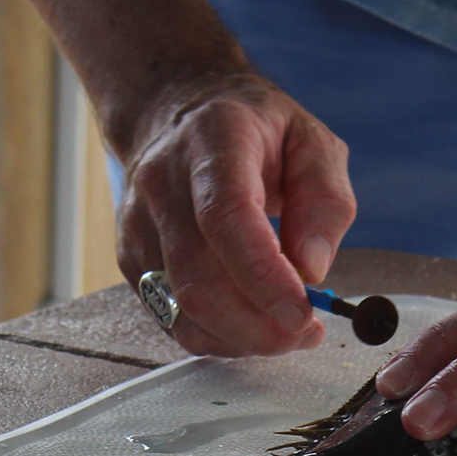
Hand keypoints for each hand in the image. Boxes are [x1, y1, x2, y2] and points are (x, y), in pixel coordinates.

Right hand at [118, 70, 356, 356]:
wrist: (179, 117)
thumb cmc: (254, 130)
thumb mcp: (312, 143)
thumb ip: (325, 202)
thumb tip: (313, 270)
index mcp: (213, 142)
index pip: (225, 218)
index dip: (262, 276)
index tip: (302, 313)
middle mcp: (163, 183)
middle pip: (199, 280)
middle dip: (260, 326)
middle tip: (306, 330)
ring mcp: (139, 225)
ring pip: (184, 312)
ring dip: (243, 338)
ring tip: (285, 329)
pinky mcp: (132, 260)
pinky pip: (174, 321)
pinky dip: (220, 337)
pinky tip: (251, 323)